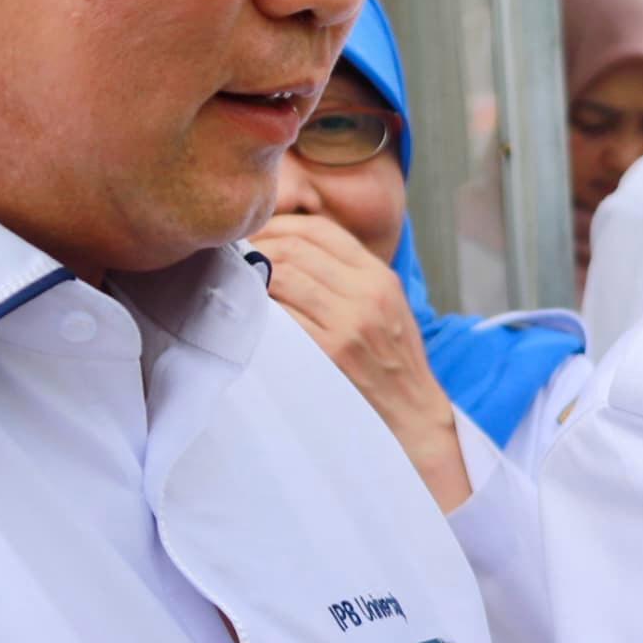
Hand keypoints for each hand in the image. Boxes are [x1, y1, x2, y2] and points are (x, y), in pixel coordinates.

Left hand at [259, 213, 470, 509]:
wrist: (412, 416)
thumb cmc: (391, 363)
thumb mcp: (384, 307)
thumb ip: (348, 276)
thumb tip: (287, 250)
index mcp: (379, 277)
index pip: (320, 230)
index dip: (279, 226)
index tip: (253, 235)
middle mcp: (367, 293)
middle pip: (297, 247)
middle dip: (257, 245)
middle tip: (230, 256)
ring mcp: (349, 322)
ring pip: (284, 273)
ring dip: (251, 273)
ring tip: (234, 281)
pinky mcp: (329, 352)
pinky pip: (281, 314)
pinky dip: (258, 305)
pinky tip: (246, 311)